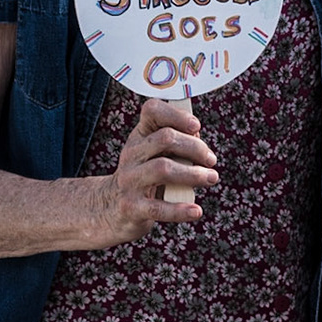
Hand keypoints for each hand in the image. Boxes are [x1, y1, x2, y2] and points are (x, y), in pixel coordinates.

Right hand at [100, 99, 219, 243]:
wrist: (110, 209)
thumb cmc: (144, 177)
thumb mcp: (154, 155)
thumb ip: (177, 146)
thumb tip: (200, 144)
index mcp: (139, 136)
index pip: (152, 110)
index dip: (177, 114)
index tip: (197, 127)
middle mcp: (131, 154)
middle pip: (166, 138)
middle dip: (195, 148)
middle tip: (211, 160)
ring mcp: (129, 181)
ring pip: (163, 168)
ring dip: (194, 174)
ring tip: (211, 178)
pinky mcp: (130, 207)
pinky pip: (158, 207)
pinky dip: (180, 209)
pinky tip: (196, 211)